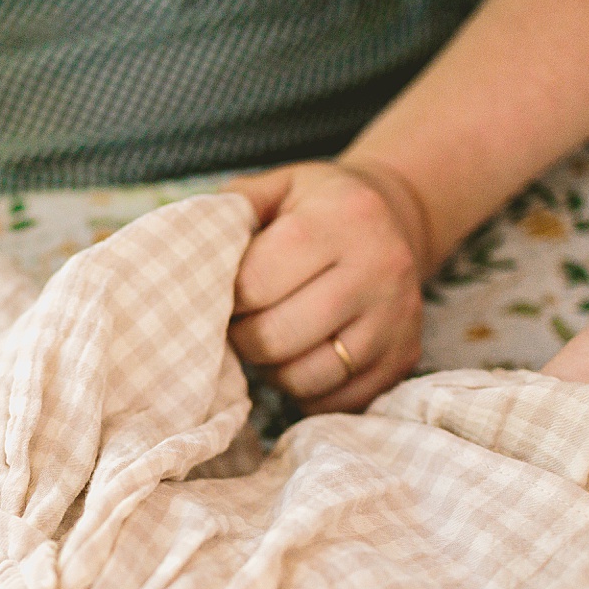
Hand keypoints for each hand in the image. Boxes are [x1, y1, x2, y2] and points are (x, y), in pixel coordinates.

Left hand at [225, 160, 430, 413]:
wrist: (398, 216)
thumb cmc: (318, 205)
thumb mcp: (277, 187)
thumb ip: (231, 209)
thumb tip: (183, 251)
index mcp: (340, 219)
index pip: (257, 283)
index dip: (226, 299)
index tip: (222, 295)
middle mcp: (379, 268)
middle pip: (278, 338)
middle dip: (242, 339)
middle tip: (237, 325)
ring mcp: (397, 318)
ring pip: (307, 377)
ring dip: (273, 370)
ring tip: (267, 342)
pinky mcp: (405, 357)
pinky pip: (338, 401)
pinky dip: (308, 392)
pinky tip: (299, 361)